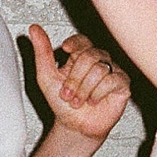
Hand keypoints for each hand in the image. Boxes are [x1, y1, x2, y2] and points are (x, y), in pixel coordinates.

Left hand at [29, 27, 129, 142]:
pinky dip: (97, 94)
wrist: (74, 126)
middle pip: (89, 55)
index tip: (66, 51)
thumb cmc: (62, 104)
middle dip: (74, 78)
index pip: (82, 40)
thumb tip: (34, 29)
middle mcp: (98, 61)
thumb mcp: (46, 77)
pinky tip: (93, 101)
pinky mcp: (122, 84)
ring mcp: (112, 71)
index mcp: (80, 56)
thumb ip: (42, 52)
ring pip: (99, 69)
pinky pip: (112, 80)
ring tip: (78, 101)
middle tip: (68, 94)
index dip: (75, 44)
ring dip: (84, 90)